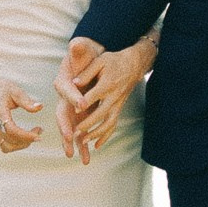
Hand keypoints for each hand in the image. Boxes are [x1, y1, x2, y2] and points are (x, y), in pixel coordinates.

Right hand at [0, 76, 43, 152]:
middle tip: (39, 130)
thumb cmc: (1, 90)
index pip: (11, 130)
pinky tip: (23, 137)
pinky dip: (15, 145)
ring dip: (22, 145)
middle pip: (10, 141)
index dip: (25, 136)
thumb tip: (40, 107)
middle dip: (27, 140)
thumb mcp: (15, 91)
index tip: (38, 136)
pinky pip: (4, 146)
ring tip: (32, 135)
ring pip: (7, 147)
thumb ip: (27, 101)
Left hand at [56, 33, 150, 160]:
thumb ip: (87, 72)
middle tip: (76, 132)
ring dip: (96, 133)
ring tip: (84, 141)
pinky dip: (105, 136)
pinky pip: (113, 125)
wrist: (133, 65)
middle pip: (101, 113)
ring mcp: (117, 105)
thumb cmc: (113, 62)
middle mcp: (113, 97)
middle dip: (89, 124)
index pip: (95, 95)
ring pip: (108, 123)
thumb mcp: (100, 61)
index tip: (75, 109)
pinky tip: (96, 145)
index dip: (85, 102)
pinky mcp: (118, 109)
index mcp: (107, 84)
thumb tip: (74, 83)